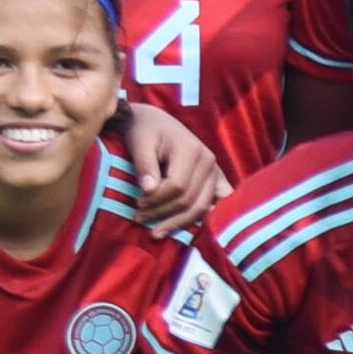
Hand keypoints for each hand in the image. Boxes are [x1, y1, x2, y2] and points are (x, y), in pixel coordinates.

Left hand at [115, 103, 226, 233]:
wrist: (154, 122)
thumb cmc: (144, 130)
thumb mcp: (138, 142)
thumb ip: (144, 165)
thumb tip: (148, 191)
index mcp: (192, 149)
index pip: (177, 186)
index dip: (156, 200)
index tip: (136, 204)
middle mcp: (209, 161)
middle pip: (189, 199)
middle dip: (163, 213)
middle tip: (139, 218)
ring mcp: (215, 171)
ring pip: (202, 207)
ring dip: (179, 222)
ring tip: (155, 231)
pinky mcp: (216, 179)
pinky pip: (216, 204)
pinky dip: (205, 217)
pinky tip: (193, 230)